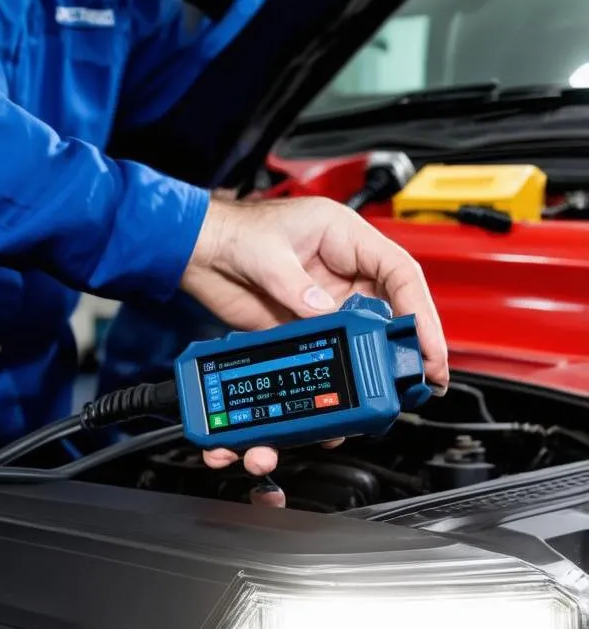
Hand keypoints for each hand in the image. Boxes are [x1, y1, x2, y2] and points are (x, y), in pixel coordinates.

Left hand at [180, 196, 447, 497]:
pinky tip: (346, 394)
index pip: (399, 274)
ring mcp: (324, 302)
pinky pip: (330, 353)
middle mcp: (342, 272)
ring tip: (388, 396)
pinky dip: (339, 374)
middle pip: (390, 312)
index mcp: (345, 239)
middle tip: (424, 379)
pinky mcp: (302, 326)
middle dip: (408, 347)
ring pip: (363, 338)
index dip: (419, 310)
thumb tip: (323, 312)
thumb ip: (295, 287)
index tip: (428, 345)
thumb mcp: (268, 255)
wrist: (199, 253)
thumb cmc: (234, 232)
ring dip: (375, 366)